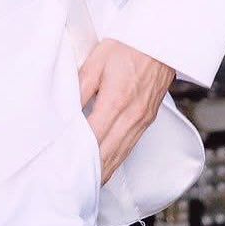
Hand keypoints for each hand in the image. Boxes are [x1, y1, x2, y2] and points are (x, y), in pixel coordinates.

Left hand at [78, 38, 175, 184]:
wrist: (161, 41)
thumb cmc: (129, 46)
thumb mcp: (96, 61)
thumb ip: (80, 87)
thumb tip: (66, 110)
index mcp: (116, 102)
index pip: (93, 138)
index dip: (77, 155)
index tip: (63, 165)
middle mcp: (131, 117)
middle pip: (107, 154)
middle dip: (89, 172)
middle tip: (69, 184)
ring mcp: (141, 121)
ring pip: (120, 155)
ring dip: (103, 171)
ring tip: (84, 184)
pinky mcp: (147, 120)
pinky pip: (130, 148)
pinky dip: (116, 161)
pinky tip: (106, 168)